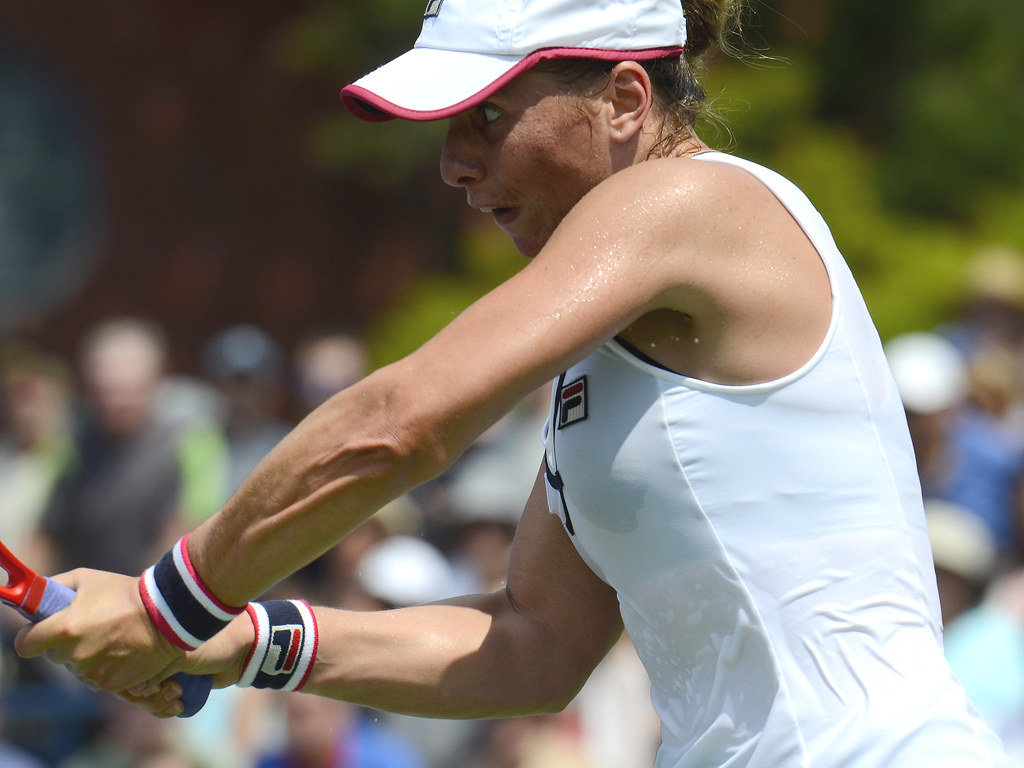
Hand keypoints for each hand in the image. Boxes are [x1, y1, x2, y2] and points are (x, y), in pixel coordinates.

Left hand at [13, 568, 183, 692]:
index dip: (31, 637)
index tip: (38, 633)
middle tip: (88, 628)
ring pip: (76, 669)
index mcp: (64, 628)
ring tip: (110, 638)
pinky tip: (120, 650)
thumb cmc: (125, 592)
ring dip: (86, 657)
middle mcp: (75, 654)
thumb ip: (55, 587)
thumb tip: (36, 596)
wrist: (167, 614)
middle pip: (54, 656)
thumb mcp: (87, 578)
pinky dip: (105, 668)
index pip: (26, 644)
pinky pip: (97, 679)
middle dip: (64, 644)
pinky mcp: (111, 685)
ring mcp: (93, 672)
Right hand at [122, 611, 255, 717]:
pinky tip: (180, 705)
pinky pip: (161, 702)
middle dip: (150, 697)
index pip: (127, 668)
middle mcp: (153, 654)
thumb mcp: (183, 653)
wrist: (244, 649)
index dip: (133, 684)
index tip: (150, 687)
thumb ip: (159, 669)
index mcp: (152, 638)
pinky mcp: (175, 682)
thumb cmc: (215, 642)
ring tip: (180, 695)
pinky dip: (166, 707)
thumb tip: (136, 691)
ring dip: (160, 703)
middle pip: (134, 687)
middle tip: (175, 690)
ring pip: (147, 697)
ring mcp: (163, 670)